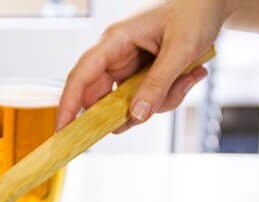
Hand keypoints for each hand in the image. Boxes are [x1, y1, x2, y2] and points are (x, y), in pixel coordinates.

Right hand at [56, 0, 225, 131]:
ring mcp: (129, 66)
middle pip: (104, 99)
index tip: (62, 132)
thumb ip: (158, 84)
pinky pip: (146, 99)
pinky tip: (190, 75)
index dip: (68, 105)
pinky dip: (168, 96)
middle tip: (159, 105)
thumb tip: (136, 116)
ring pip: (129, 104)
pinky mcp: (142, 73)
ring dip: (159, 102)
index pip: (81, 77)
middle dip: (131, 110)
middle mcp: (117, 55)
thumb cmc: (196, 8)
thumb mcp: (181, 48)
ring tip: (188, 77)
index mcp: (115, 40)